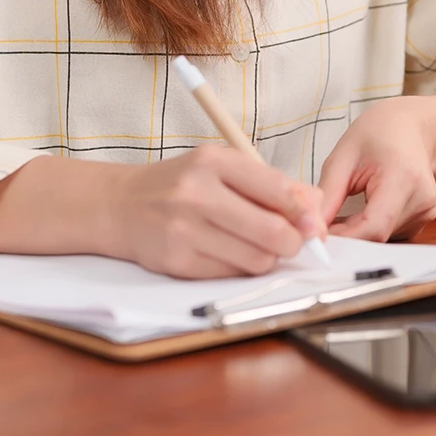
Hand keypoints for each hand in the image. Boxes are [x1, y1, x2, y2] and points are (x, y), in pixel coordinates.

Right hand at [105, 146, 324, 277]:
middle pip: (271, 231)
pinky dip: (240, 269)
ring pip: (255, 259)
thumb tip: (315, 206)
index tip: (314, 224)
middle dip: (292, 242)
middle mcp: (197, 193)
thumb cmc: (181, 185)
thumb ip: (270, 185)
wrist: (120, 205)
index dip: (304, 213)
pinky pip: (230, 274)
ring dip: (267, 258)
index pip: (277, 190)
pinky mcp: (176, 261)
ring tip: (258, 247)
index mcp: (214, 161)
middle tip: (293, 242)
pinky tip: (230, 254)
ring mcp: (184, 229)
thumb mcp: (223, 168)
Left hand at [318, 98, 435, 241]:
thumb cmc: (378, 133)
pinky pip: (390, 233)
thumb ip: (327, 196)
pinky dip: (370, 228)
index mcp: (403, 178)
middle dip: (346, 234)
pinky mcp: (424, 218)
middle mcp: (421, 199)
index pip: (374, 227)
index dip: (344, 238)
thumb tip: (312, 229)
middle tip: (322, 221)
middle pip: (377, 235)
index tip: (317, 235)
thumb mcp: (343, 158)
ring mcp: (426, 211)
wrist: (410, 126)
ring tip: (343, 209)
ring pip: (382, 238)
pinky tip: (362, 209)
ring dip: (357, 232)